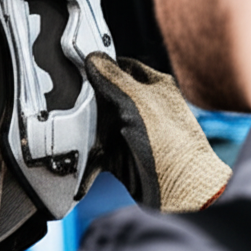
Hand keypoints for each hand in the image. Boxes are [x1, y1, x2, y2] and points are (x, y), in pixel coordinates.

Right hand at [81, 53, 230, 212]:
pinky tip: (76, 154)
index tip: (79, 67)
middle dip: (87, 100)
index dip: (101, 66)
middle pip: (105, 95)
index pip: (121, 66)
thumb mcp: (139, 103)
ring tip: (70, 128)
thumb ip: (113, 79)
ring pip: (98, 123)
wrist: (180, 193)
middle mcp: (143, 108)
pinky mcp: (122, 155)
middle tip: (69, 99)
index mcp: (155, 86)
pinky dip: (85, 154)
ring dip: (84, 129)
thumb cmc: (173, 146)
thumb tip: (94, 57)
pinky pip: (96, 150)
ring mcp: (133, 132)